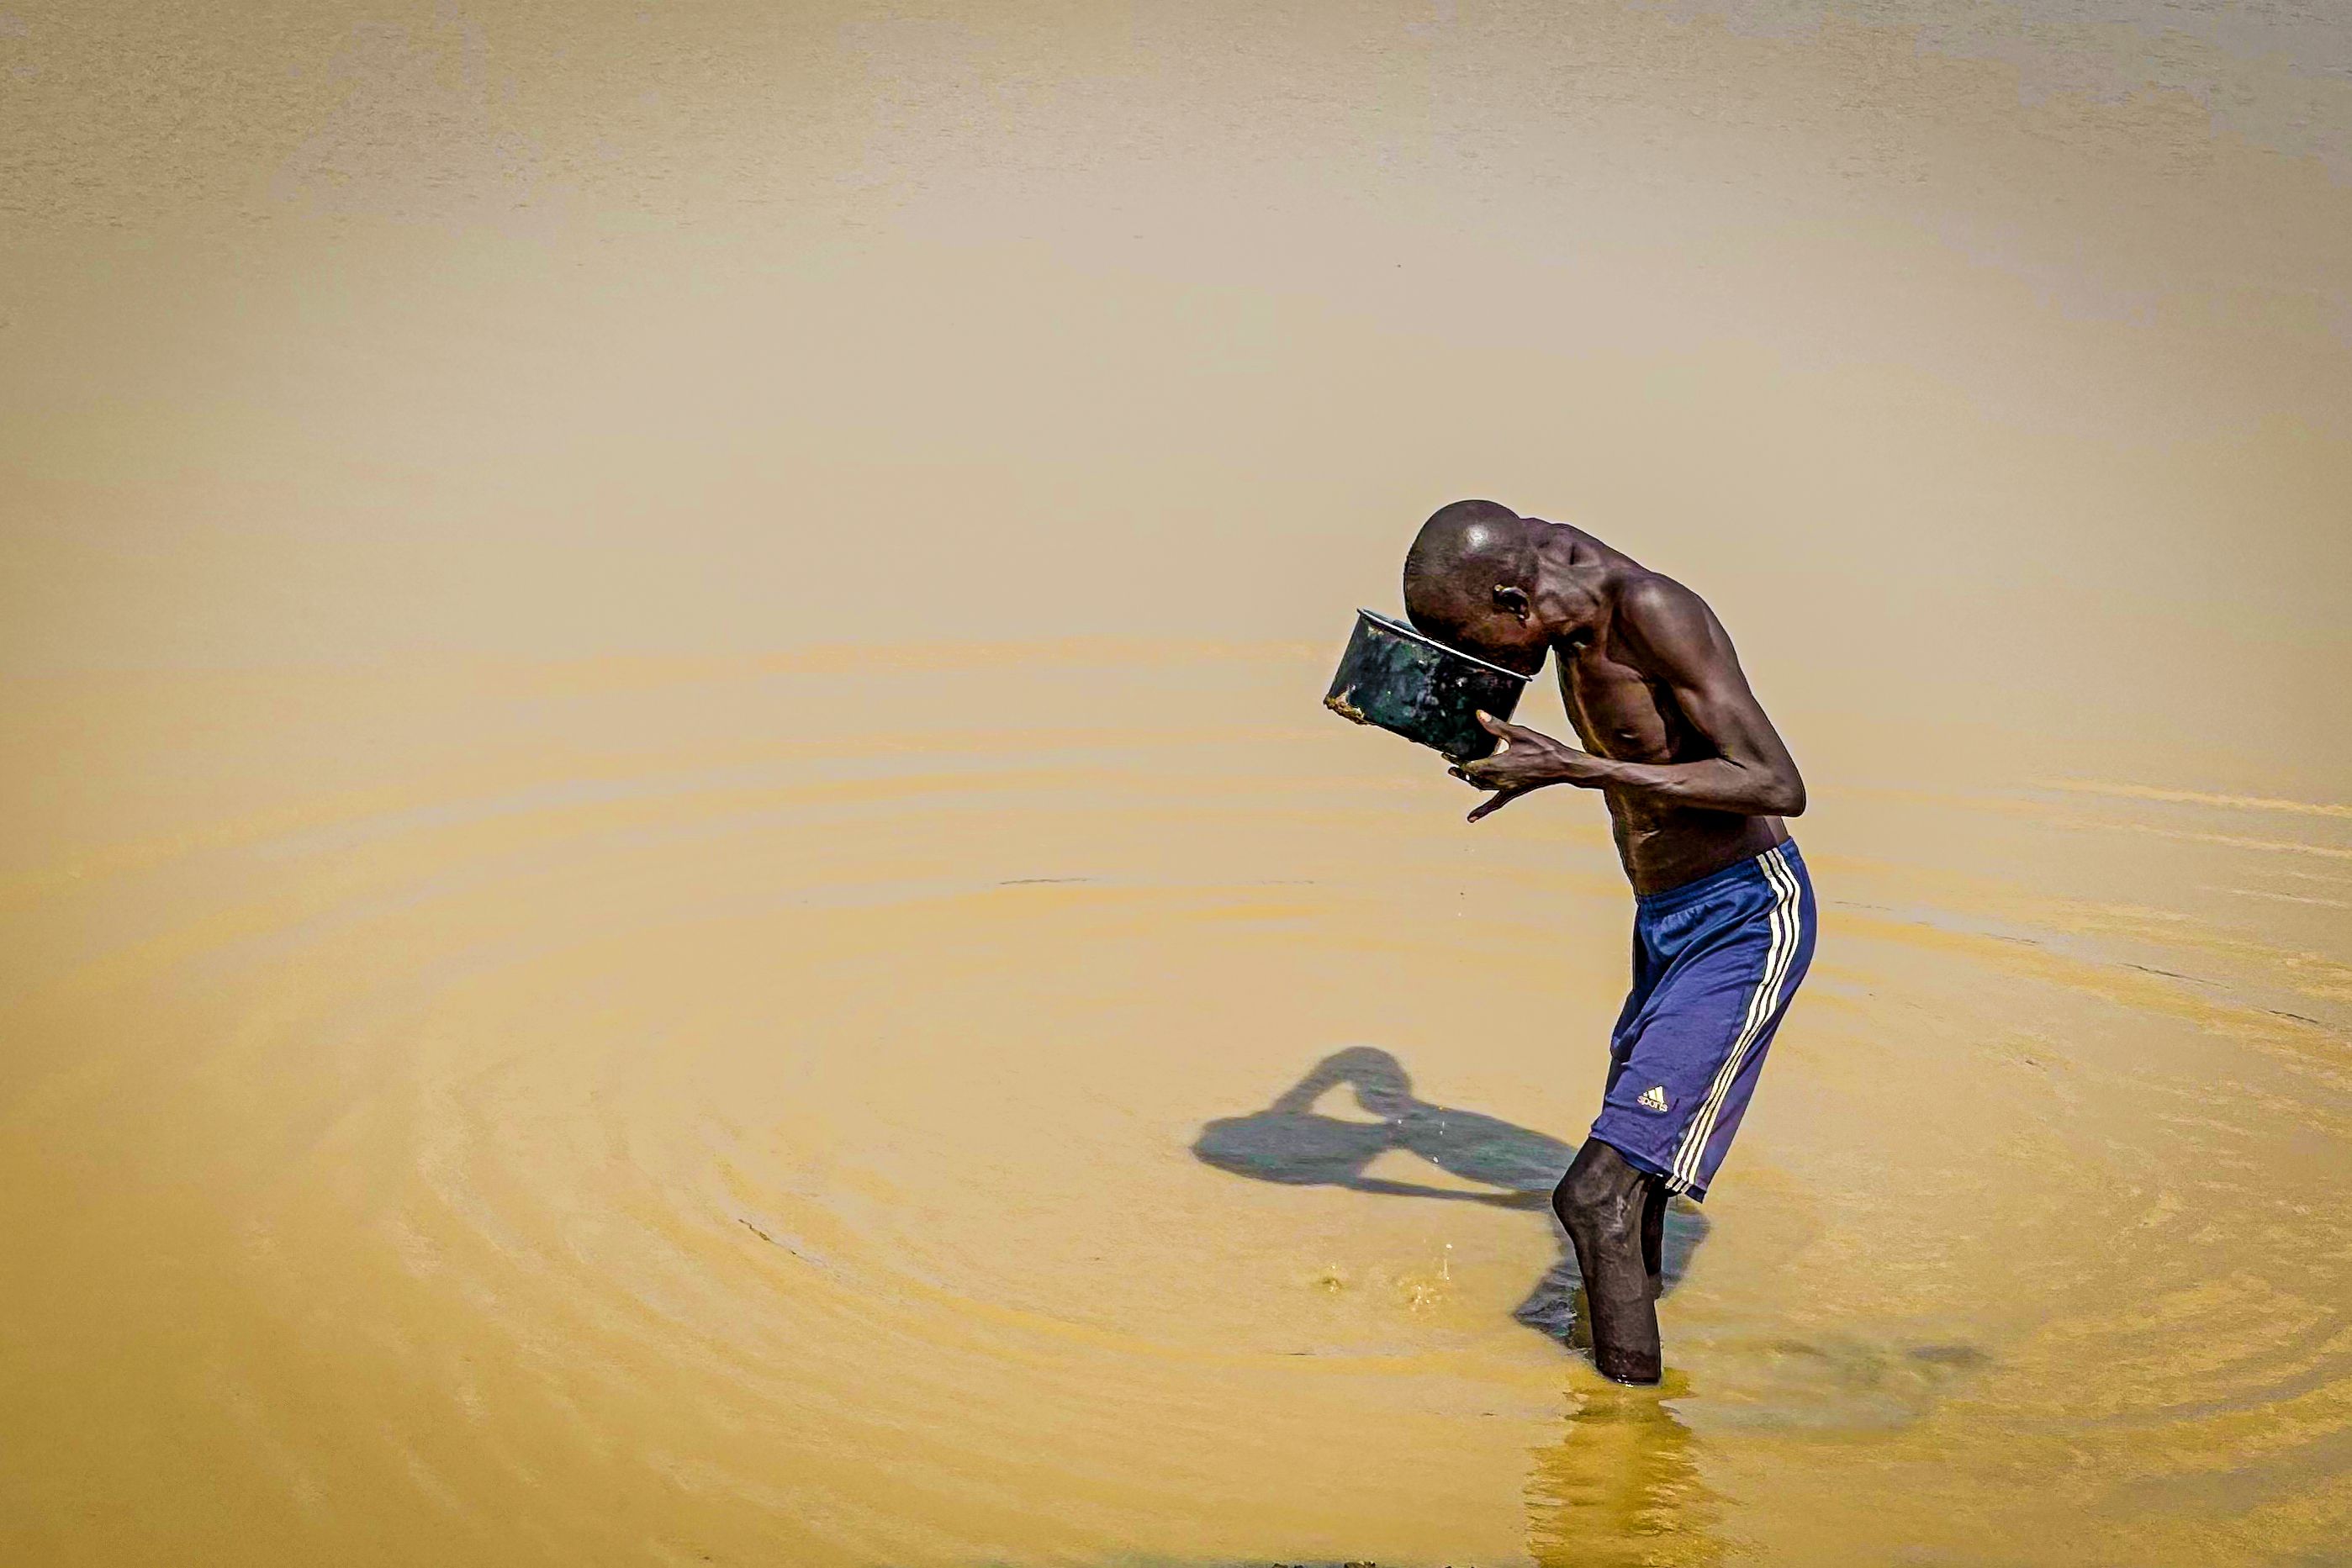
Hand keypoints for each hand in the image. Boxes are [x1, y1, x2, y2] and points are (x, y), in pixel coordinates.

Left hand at [1448, 712, 1599, 821]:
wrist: (1563, 765)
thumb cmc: (1543, 748)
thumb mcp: (1518, 733)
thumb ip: (1496, 725)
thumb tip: (1479, 714)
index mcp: (1497, 765)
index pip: (1470, 764)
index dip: (1457, 759)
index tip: (1447, 754)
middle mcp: (1498, 779)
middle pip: (1472, 776)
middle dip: (1460, 769)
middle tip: (1450, 762)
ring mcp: (1506, 787)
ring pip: (1481, 786)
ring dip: (1468, 780)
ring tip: (1458, 774)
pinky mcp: (1513, 791)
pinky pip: (1495, 802)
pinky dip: (1482, 810)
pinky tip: (1471, 818)